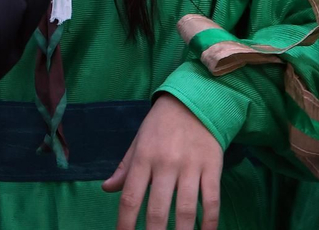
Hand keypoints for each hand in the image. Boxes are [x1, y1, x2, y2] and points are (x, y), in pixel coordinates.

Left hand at [102, 94, 221, 229]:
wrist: (194, 101)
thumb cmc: (161, 125)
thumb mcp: (138, 141)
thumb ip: (125, 167)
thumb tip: (106, 188)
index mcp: (144, 158)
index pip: (130, 197)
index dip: (125, 223)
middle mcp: (166, 163)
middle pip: (157, 209)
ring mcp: (191, 166)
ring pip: (186, 209)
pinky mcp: (212, 167)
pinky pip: (212, 200)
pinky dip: (209, 222)